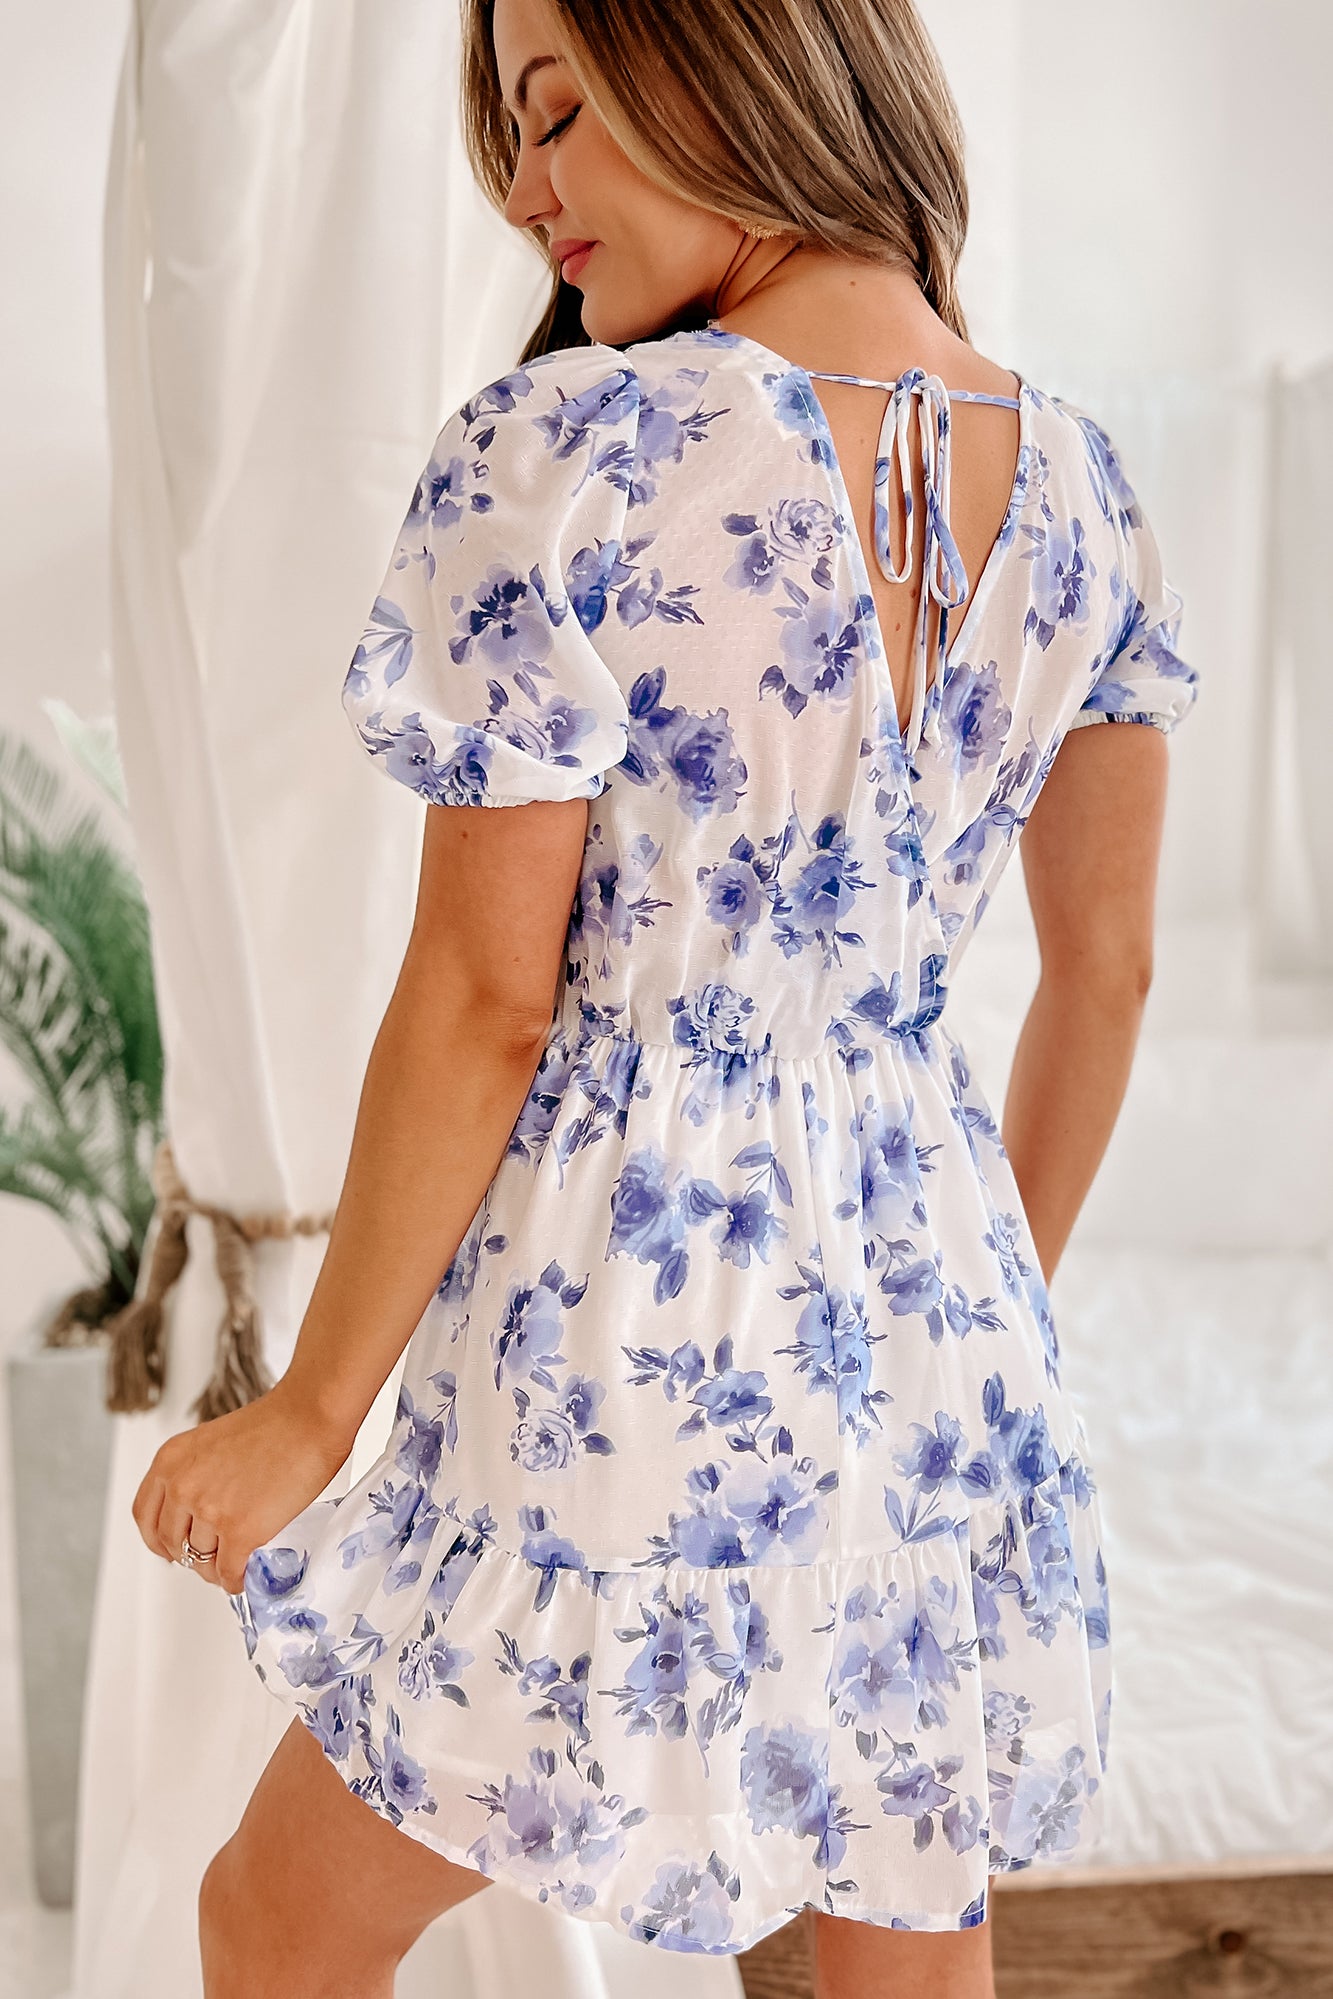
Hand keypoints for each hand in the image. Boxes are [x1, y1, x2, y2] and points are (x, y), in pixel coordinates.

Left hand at [130, 1381, 356, 1594]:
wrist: (311, 1416)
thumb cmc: (278, 1423)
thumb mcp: (214, 1442)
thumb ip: (197, 1474)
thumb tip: (199, 1514)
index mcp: (171, 1461)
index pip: (145, 1516)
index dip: (158, 1539)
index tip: (170, 1548)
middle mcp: (183, 1486)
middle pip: (172, 1543)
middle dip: (191, 1556)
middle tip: (211, 1557)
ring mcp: (210, 1510)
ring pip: (201, 1561)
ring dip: (217, 1569)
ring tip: (233, 1565)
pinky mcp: (241, 1531)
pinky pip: (230, 1572)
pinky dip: (238, 1580)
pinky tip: (247, 1576)